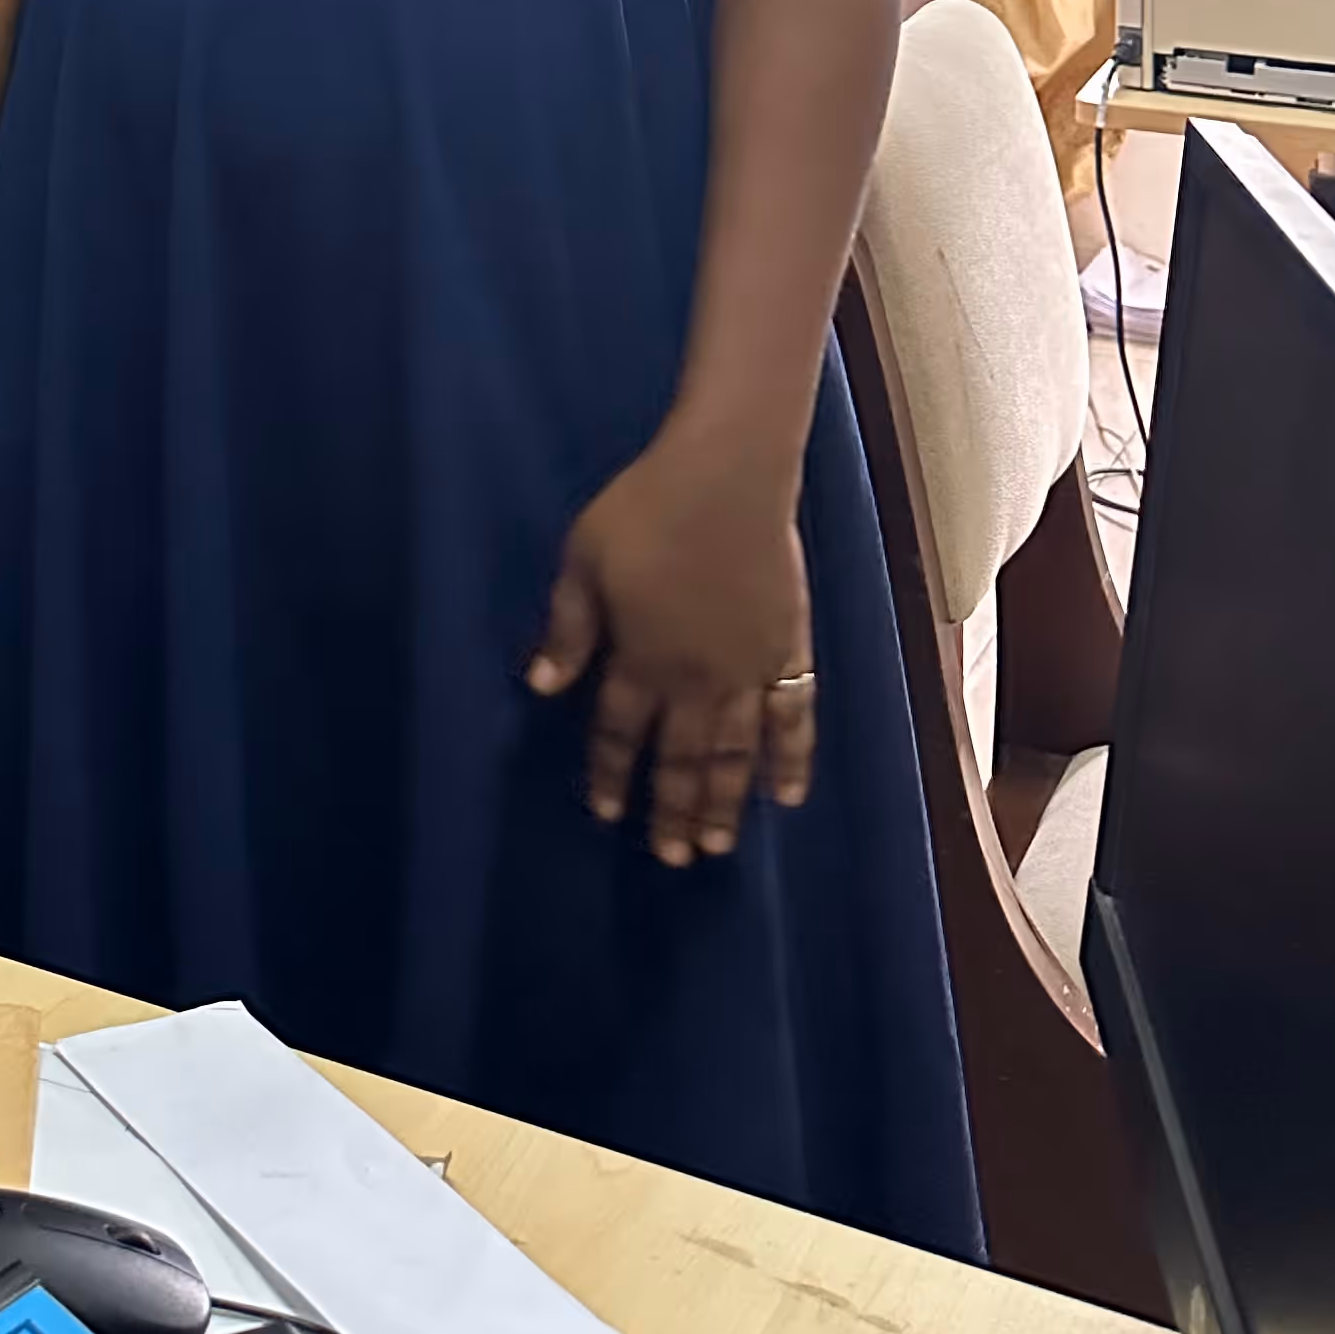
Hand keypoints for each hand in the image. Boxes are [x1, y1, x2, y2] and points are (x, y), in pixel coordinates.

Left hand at [526, 433, 815, 864]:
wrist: (728, 476)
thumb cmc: (646, 509)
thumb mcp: (583, 560)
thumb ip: (566, 627)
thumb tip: (540, 687)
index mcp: (640, 658)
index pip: (620, 733)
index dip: (612, 775)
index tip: (606, 814)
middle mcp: (695, 679)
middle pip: (682, 759)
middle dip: (672, 810)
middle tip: (671, 857)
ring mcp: (748, 670)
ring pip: (736, 754)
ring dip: (726, 804)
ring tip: (718, 847)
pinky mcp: (789, 650)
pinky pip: (793, 718)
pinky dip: (791, 761)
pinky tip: (787, 797)